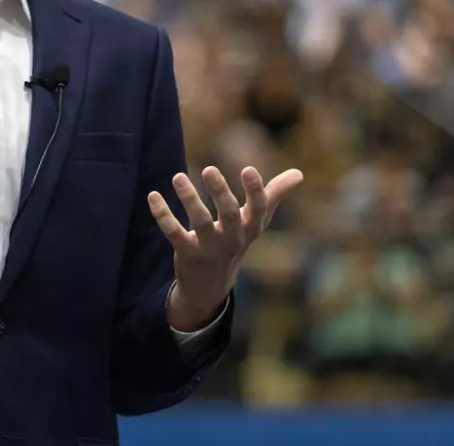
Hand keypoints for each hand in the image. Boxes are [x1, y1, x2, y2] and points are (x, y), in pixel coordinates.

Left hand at [149, 165, 303, 330]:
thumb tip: (300, 173)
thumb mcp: (256, 221)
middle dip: (220, 192)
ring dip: (189, 199)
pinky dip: (162, 215)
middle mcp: (233, 238)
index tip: (248, 169)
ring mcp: (209, 247)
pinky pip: (174, 233)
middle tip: (208, 168)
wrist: (212, 284)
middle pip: (229, 214)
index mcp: (251, 228)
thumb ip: (274, 195)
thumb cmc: (236, 240)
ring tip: (177, 176)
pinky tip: (153, 196)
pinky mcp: (187, 253)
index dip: (255, 190)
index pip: (258, 209)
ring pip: (200, 222)